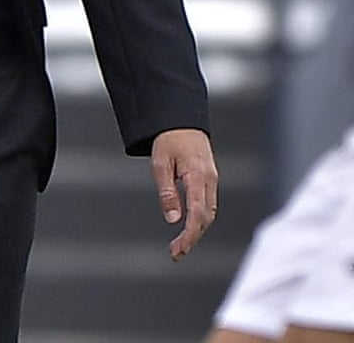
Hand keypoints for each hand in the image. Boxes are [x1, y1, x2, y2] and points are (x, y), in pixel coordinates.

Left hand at [150, 128, 217, 260]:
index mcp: (198, 176)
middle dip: (193, 238)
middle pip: (206, 218)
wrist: (181, 120)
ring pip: (209, 213)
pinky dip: (200, 219)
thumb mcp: (160, 162)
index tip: (178, 250)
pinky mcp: (210, 180)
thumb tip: (173, 220)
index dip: (190, 235)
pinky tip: (189, 227)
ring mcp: (212, 180)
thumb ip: (167, 191)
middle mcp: (210, 181)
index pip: (198, 213)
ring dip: (197, 231)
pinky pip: (208, 205)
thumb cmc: (169, 139)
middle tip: (175, 253)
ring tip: (180, 246)